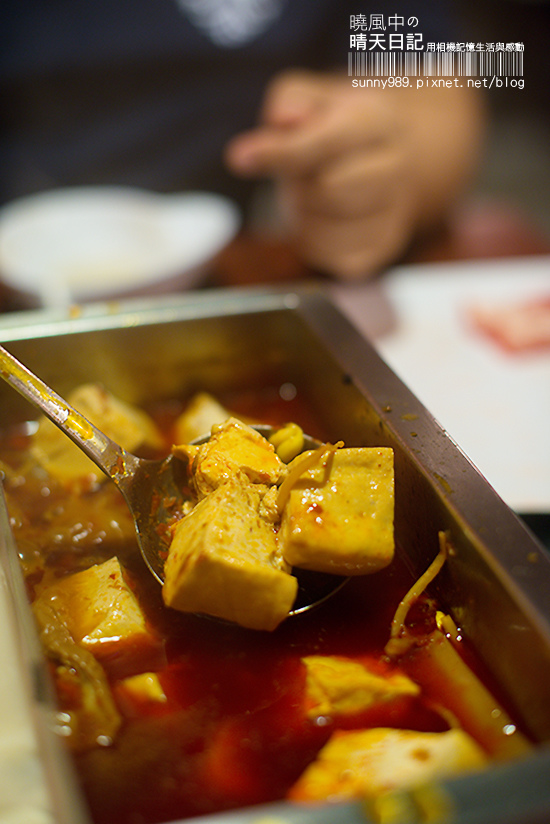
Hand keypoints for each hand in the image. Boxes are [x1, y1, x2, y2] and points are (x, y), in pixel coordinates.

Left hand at [225, 70, 483, 279]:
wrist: (385, 162)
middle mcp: (395, 167)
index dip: (280, 153)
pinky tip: (324, 217)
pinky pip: (330, 255)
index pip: (326, 142)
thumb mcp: (313, 97)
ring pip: (325, 229)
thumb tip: (281, 119)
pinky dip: (314, 240)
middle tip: (301, 172)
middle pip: (328, 191)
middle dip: (300, 185)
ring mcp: (393, 212)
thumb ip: (291, 100)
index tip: (238, 158)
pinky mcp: (380, 248)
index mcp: (376, 120)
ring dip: (304, 214)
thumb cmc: (337, 128)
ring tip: (315, 191)